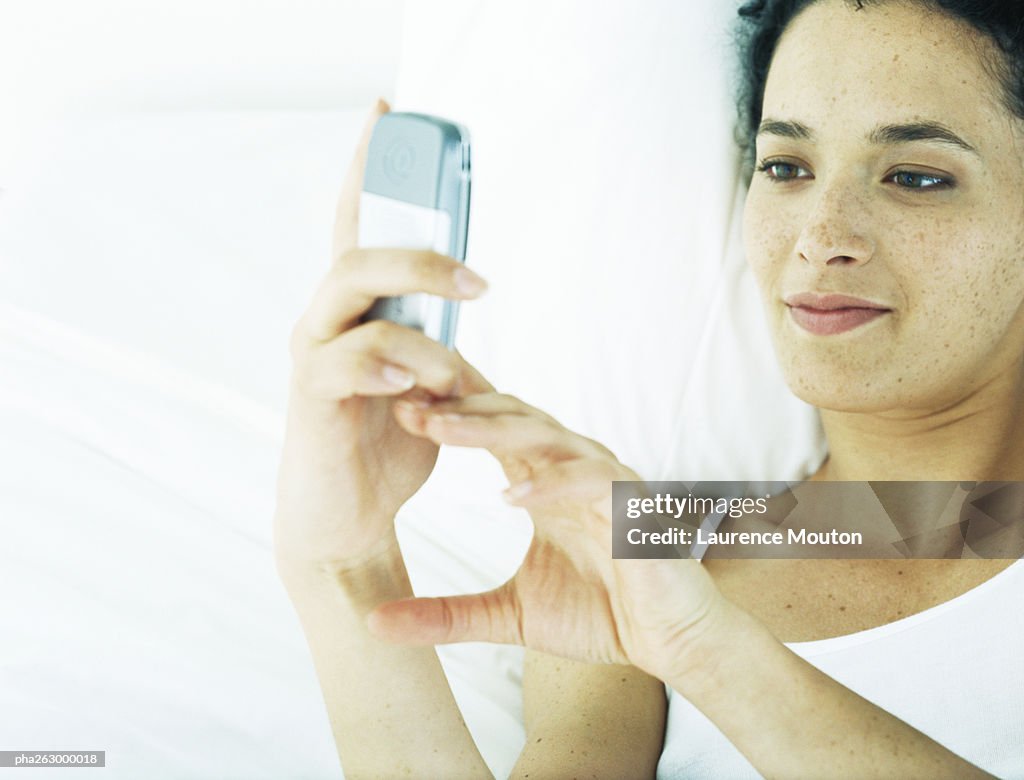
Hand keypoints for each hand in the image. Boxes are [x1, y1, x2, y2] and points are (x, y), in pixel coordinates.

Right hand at [273, 99, 492, 572]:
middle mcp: (327, 318)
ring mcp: (314, 352)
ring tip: (454, 377)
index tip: (387, 110)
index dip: (368, 167)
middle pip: (356, 247)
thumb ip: (439, 338)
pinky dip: (392, 366)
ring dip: (419, 326)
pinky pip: (347, 358)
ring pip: (353, 292)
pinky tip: (416, 387)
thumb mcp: (428, 384)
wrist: (347, 520)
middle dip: (419, 251)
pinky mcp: (311, 394)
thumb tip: (470, 302)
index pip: (358, 223)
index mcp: (357, 308)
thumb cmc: (385, 445)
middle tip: (475, 284)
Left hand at [372, 392, 735, 683]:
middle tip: (403, 405)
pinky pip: (591, 481)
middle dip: (457, 410)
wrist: (669, 643)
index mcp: (542, 481)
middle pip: (510, 420)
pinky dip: (553, 485)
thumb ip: (445, 614)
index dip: (445, 419)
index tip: (392, 416)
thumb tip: (373, 622)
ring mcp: (604, 482)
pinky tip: (512, 496)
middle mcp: (571, 469)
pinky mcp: (633, 507)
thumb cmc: (600, 615)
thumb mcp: (506, 615)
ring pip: (546, 436)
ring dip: (493, 430)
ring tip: (441, 427)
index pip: (489, 433)